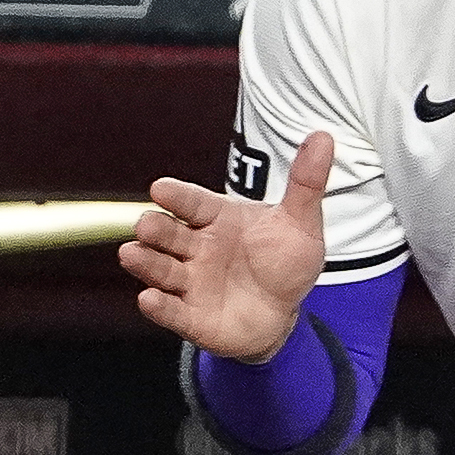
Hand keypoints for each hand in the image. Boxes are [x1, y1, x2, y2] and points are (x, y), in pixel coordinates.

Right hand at [122, 131, 330, 362]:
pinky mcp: (191, 316)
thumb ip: (306, 182)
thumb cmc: (284, 262)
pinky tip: (148, 298)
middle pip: (170, 234)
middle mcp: (197, 247)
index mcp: (217, 218)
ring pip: (162, 270)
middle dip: (155, 229)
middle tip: (145, 224)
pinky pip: (172, 311)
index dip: (177, 196)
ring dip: (145, 263)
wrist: (285, 314)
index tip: (160, 188)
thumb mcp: (301, 222)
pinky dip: (159, 306)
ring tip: (131, 255)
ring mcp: (191, 282)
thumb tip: (324, 137)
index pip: (193, 202)